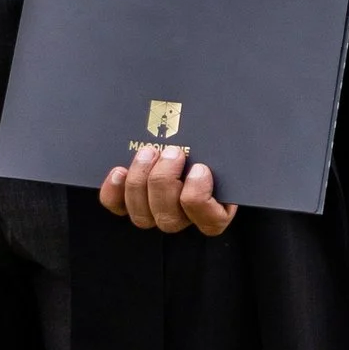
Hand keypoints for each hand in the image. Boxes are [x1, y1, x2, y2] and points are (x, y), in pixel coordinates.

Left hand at [98, 143, 236, 237]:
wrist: (181, 129)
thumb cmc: (209, 136)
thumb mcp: (223, 140)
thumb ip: (228, 146)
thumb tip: (233, 135)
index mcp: (217, 206)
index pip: (211, 220)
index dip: (200, 197)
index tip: (199, 168)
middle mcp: (184, 216)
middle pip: (170, 218)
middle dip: (165, 182)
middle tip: (171, 152)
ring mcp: (156, 211)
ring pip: (143, 216)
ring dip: (141, 182)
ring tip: (147, 153)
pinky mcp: (130, 202)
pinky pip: (117, 207)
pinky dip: (115, 192)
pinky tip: (119, 171)